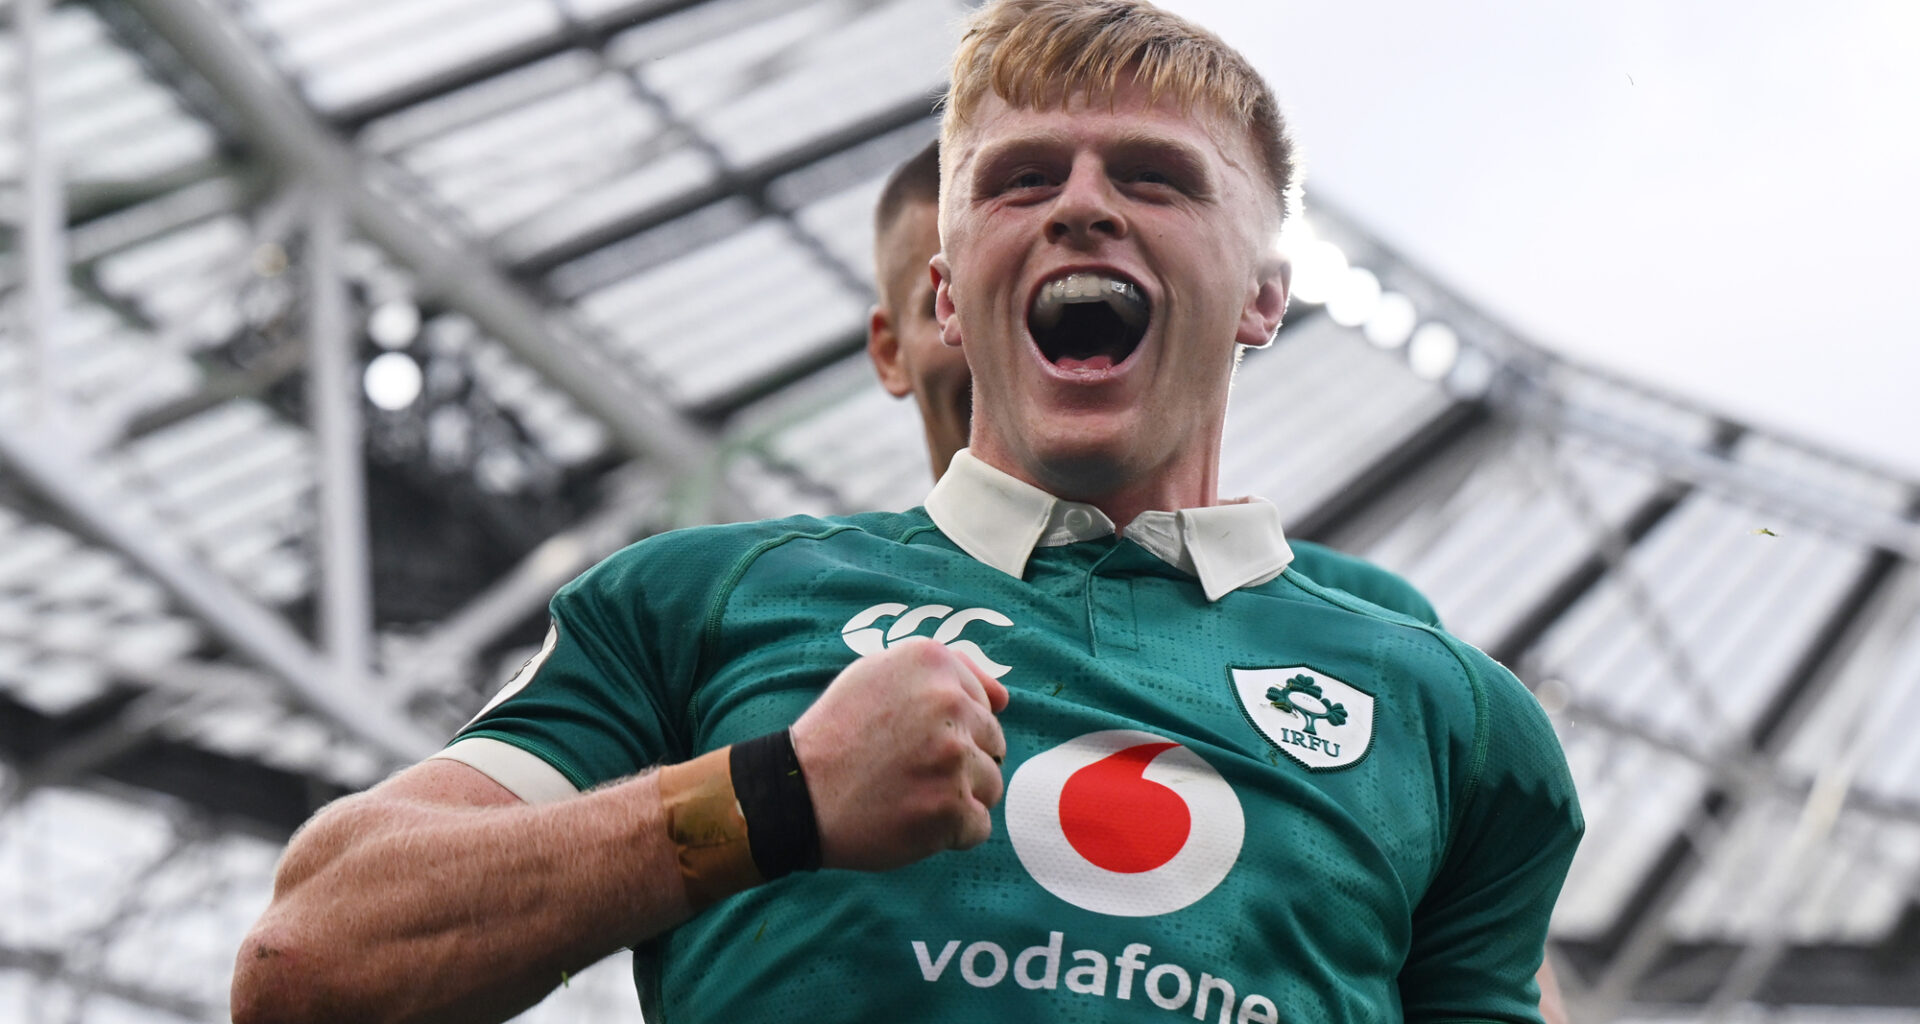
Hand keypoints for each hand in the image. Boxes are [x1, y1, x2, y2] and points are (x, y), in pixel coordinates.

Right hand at [790, 637, 1009, 870]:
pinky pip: (979, 826)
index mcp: (932, 662)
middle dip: (959, 762)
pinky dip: (950, 833)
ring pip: (990, 785)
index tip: (911, 738)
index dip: (949, 728)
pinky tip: (912, 820)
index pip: (984, 702)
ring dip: (957, 797)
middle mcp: (948, 702)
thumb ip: (945, 673)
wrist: (796, 793)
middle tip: (908, 769)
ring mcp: (952, 758)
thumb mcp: (879, 674)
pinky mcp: (952, 808)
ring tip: (909, 794)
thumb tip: (1004, 698)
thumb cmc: (839, 735)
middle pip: (992, 743)